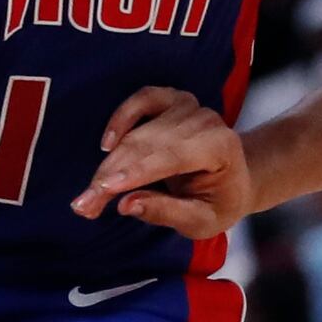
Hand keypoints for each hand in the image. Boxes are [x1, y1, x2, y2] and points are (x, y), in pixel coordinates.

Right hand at [74, 88, 254, 239]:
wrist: (237, 178)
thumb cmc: (218, 203)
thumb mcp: (201, 222)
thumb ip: (167, 213)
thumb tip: (126, 204)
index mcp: (220, 148)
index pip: (171, 157)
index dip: (134, 173)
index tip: (102, 190)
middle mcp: (206, 121)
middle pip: (148, 146)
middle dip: (112, 176)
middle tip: (83, 206)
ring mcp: (190, 106)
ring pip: (139, 132)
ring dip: (109, 162)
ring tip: (91, 192)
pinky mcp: (174, 99)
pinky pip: (142, 99)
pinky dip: (122, 118)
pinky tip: (107, 145)